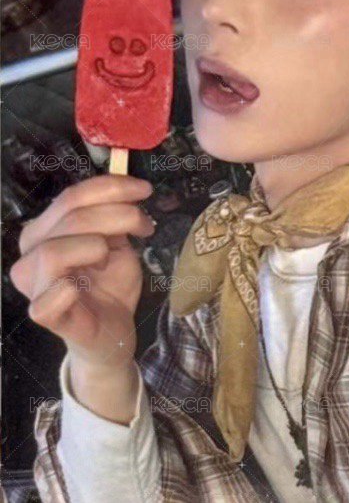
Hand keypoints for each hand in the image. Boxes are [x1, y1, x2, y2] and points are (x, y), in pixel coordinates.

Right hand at [9, 174, 154, 372]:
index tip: (144, 189)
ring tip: (110, 258)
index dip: (111, 187)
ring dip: (94, 247)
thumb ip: (114, 217)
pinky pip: (50, 296)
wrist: (114, 333)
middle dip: (117, 214)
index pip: (71, 197)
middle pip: (70, 217)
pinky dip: (68, 289)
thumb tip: (127, 189)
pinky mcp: (44, 315)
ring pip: (54, 251)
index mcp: (44, 231)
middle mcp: (30, 254)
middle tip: (145, 225)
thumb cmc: (110, 286)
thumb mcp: (117, 244)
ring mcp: (33, 285)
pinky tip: (81, 288)